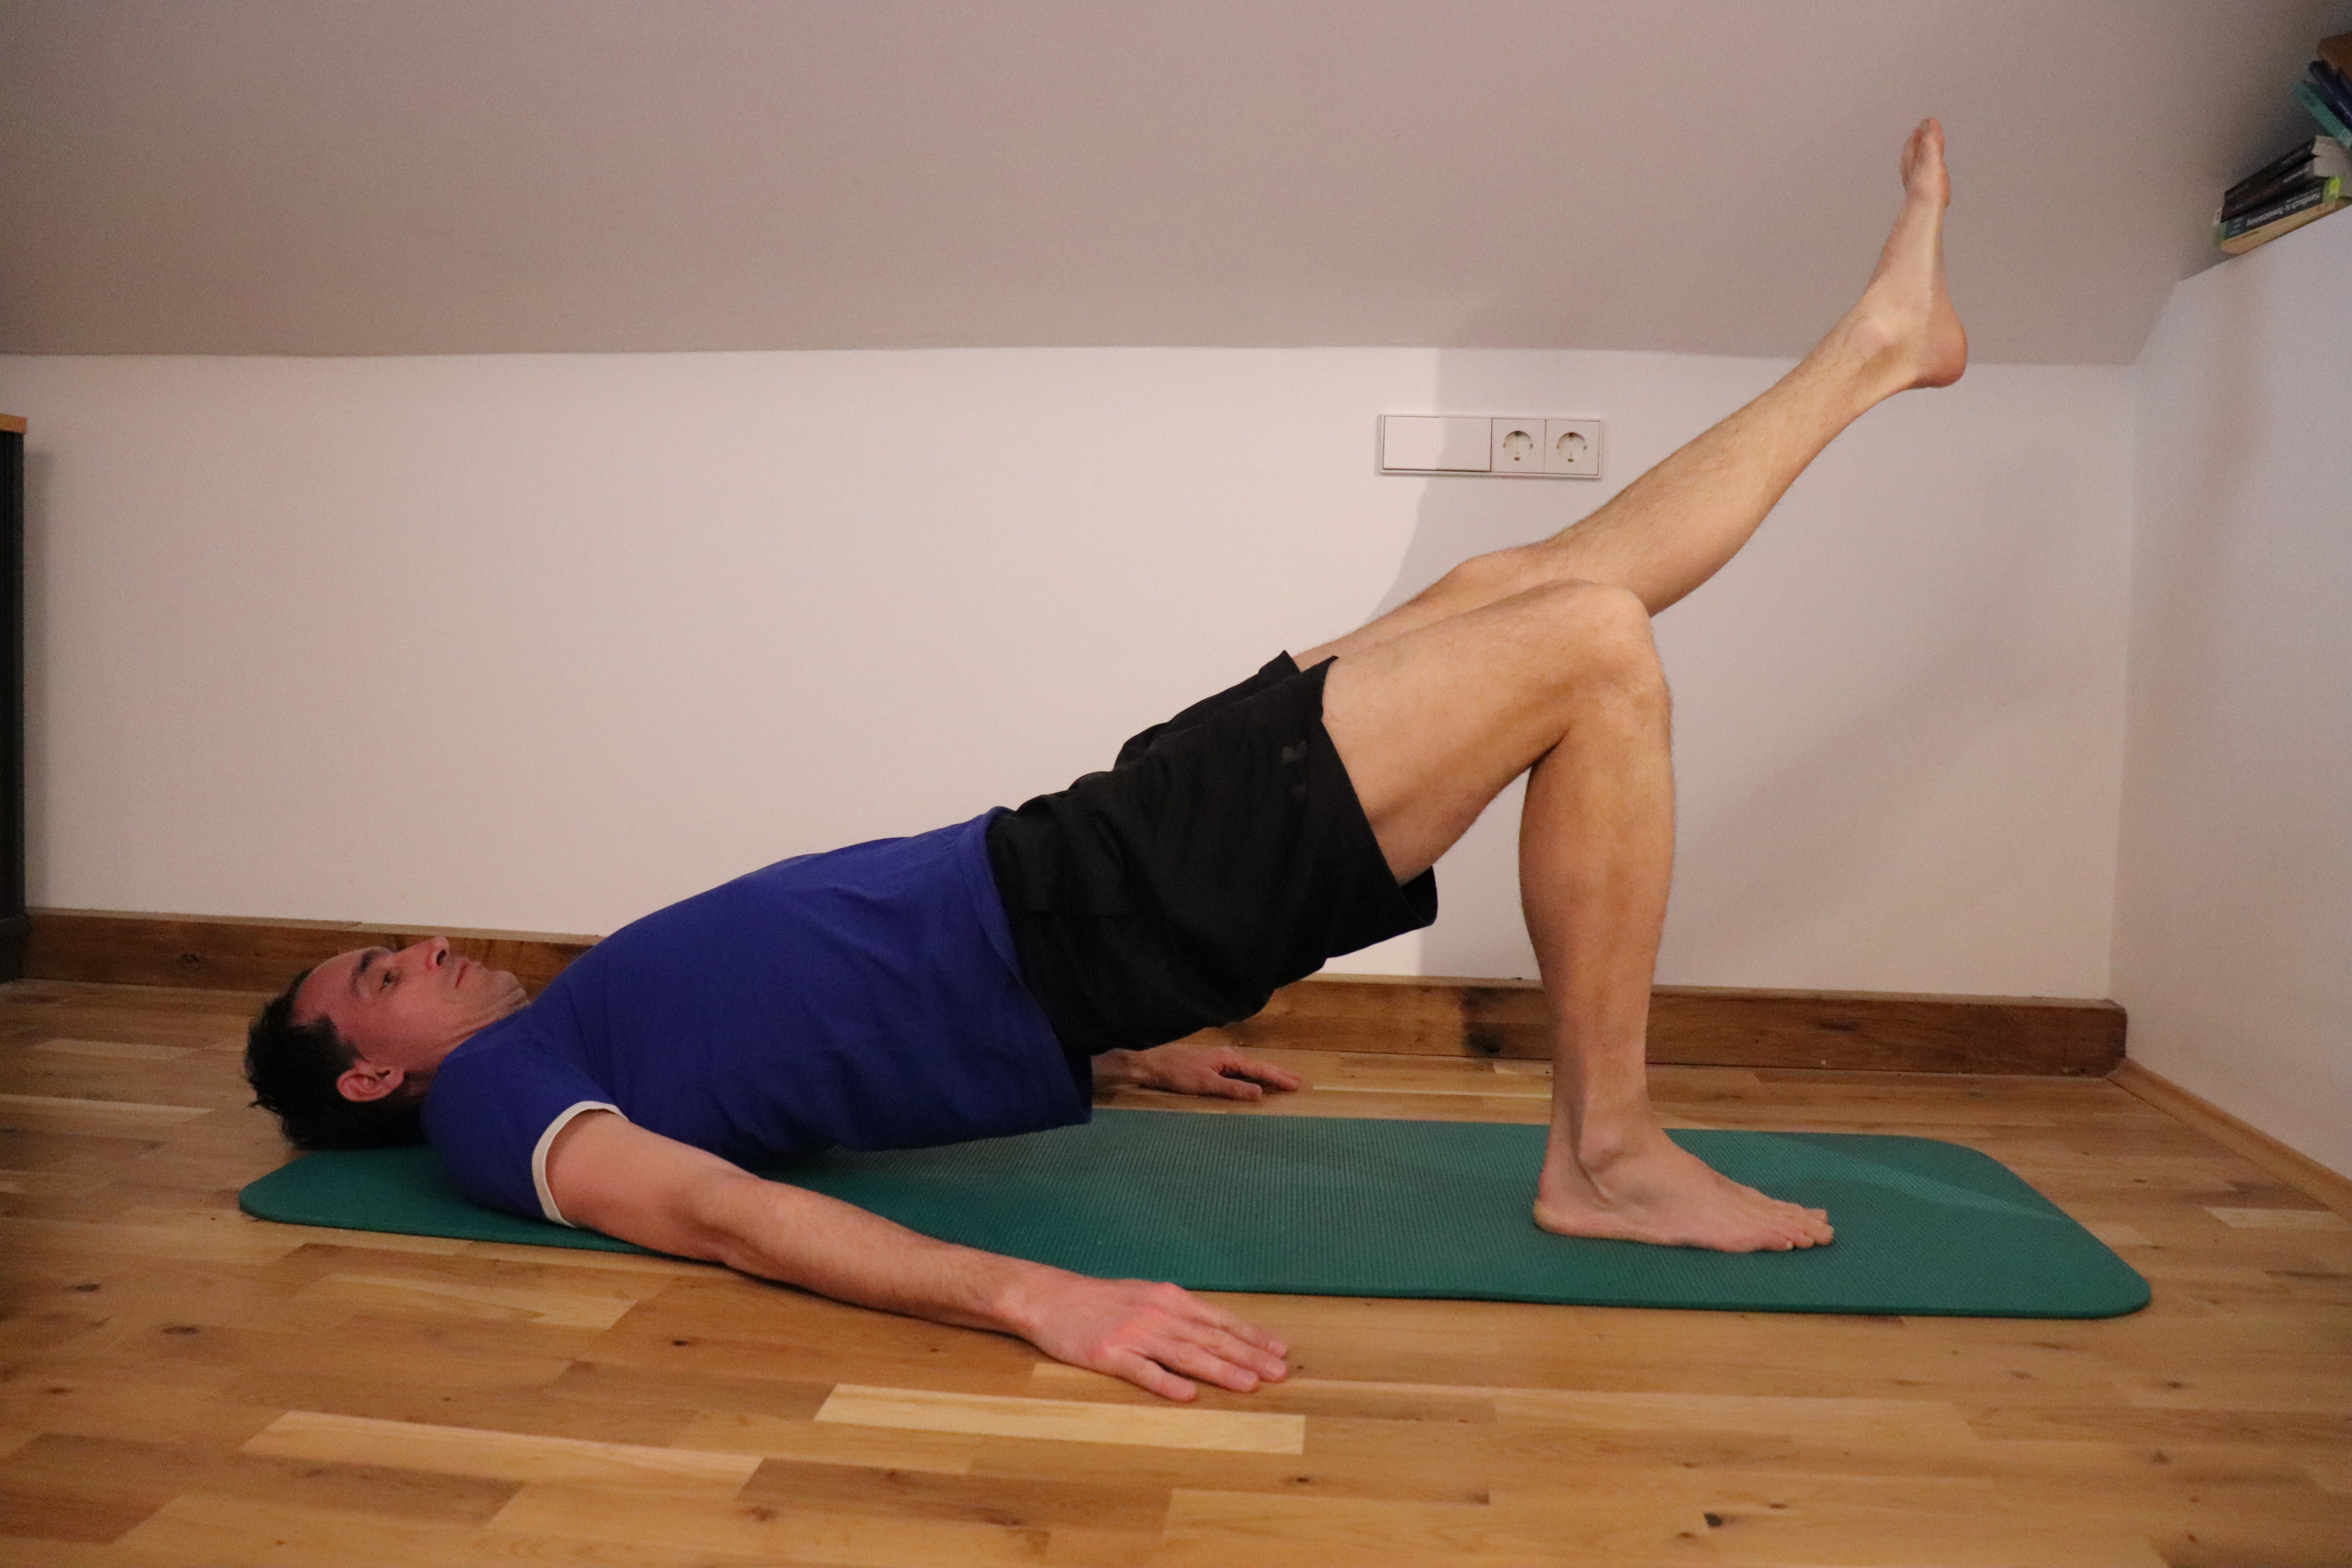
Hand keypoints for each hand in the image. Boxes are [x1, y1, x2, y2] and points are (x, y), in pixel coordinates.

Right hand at [1007, 1271, 1289, 1400]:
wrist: (1050, 1298)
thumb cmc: (1100, 1300)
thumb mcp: (1145, 1296)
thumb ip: (1178, 1313)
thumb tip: (1215, 1331)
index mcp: (1169, 1299)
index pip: (1219, 1320)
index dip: (1251, 1336)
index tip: (1279, 1350)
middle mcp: (1158, 1314)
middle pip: (1210, 1338)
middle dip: (1248, 1356)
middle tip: (1279, 1373)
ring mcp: (1134, 1335)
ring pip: (1185, 1355)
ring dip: (1220, 1370)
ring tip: (1249, 1385)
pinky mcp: (1109, 1355)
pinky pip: (1142, 1372)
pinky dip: (1166, 1383)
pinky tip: (1188, 1394)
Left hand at [1109, 1042, 1304, 1100]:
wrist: (1152, 1064)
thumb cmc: (1177, 1073)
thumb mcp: (1205, 1084)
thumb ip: (1232, 1089)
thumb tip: (1259, 1093)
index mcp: (1229, 1059)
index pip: (1260, 1070)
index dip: (1278, 1078)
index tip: (1296, 1084)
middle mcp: (1227, 1057)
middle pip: (1259, 1067)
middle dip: (1278, 1074)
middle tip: (1299, 1081)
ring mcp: (1220, 1060)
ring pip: (1250, 1069)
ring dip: (1267, 1075)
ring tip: (1284, 1081)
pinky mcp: (1212, 1066)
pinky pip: (1240, 1072)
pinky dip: (1253, 1076)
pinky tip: (1255, 1081)